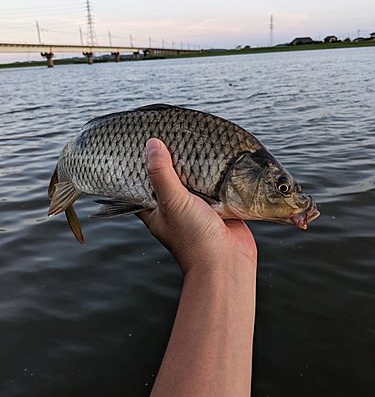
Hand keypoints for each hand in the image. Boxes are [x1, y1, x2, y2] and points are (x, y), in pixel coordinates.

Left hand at [137, 138, 256, 273]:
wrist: (228, 260)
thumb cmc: (194, 238)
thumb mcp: (172, 202)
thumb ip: (161, 174)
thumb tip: (152, 145)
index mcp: (155, 210)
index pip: (139, 186)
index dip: (137, 168)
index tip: (137, 148)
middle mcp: (174, 208)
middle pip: (167, 179)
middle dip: (169, 161)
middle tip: (166, 136)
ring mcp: (196, 207)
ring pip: (191, 180)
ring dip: (192, 165)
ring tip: (188, 139)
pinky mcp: (217, 206)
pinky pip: (213, 185)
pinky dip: (213, 173)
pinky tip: (213, 155)